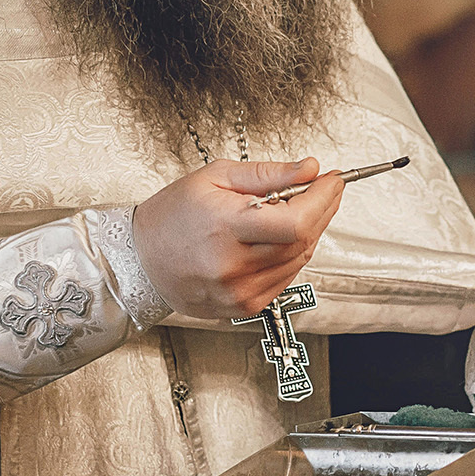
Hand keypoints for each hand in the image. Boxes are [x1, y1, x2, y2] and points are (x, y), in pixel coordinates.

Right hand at [131, 158, 344, 319]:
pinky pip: (286, 277)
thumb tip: (310, 169)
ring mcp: (240, 291)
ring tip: (296, 209)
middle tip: (324, 188)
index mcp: (225, 228)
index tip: (333, 179)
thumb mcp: (215, 178)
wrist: (141, 260)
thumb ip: (268, 174)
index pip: (295, 221)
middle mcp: (233, 266)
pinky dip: (292, 254)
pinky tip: (278, 237)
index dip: (323, 199)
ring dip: (309, 231)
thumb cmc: (172, 216)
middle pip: (303, 241)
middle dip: (323, 209)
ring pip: (300, 260)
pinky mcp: (244, 306)